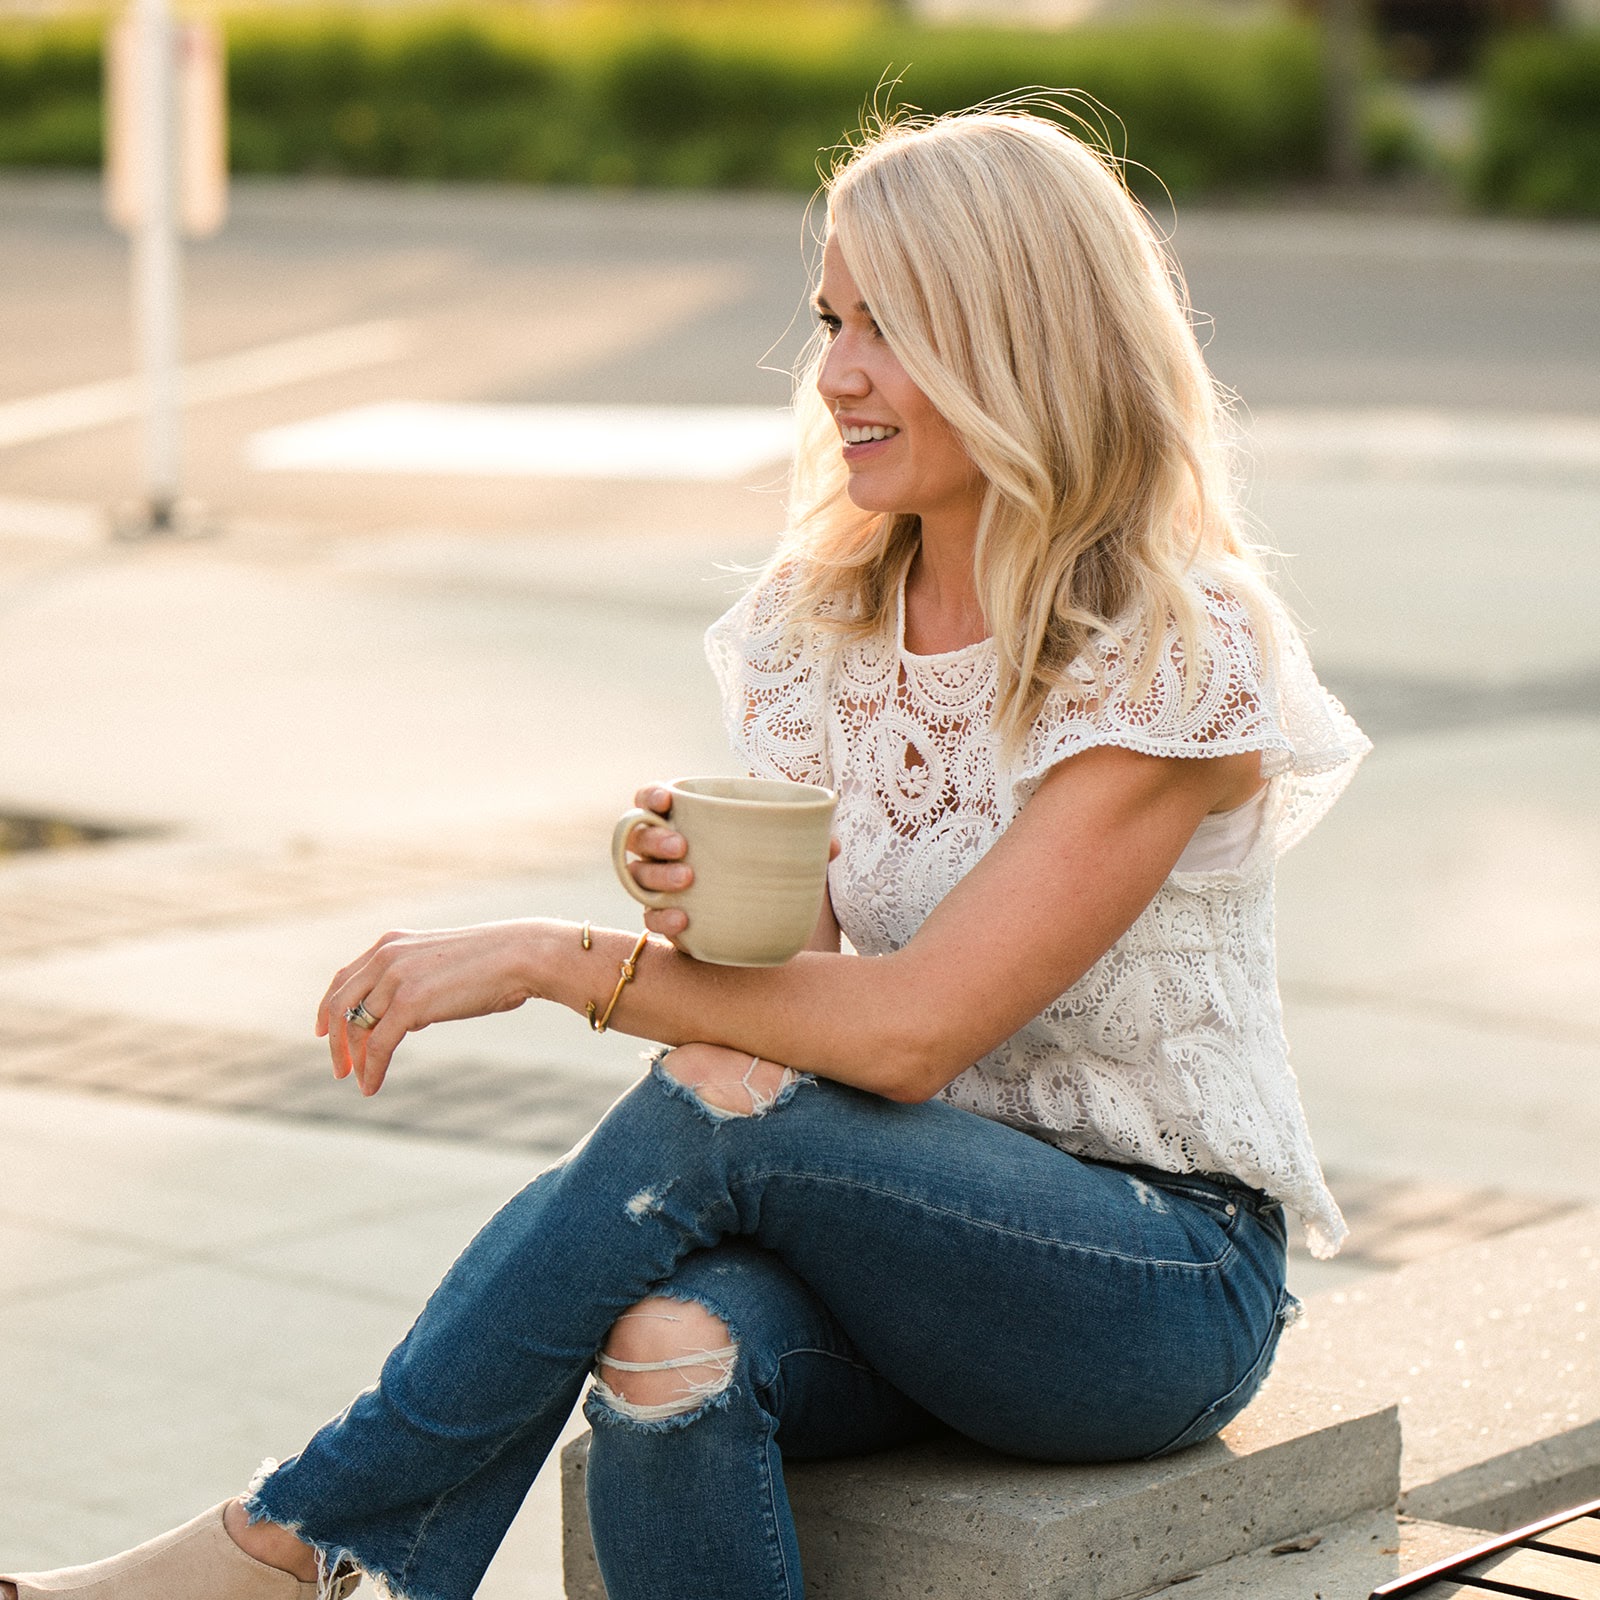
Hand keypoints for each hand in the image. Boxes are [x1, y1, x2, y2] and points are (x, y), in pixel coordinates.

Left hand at [316, 922, 537, 1096]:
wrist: (521, 955)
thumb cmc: (494, 963)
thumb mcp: (441, 965)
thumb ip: (415, 984)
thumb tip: (403, 1021)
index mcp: (391, 944)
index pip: (344, 979)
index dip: (329, 1008)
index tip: (323, 1032)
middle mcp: (386, 956)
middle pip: (340, 1003)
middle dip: (334, 1039)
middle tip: (339, 1068)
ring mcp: (396, 978)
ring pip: (357, 1027)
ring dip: (353, 1058)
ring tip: (357, 1081)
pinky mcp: (410, 1003)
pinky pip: (378, 1044)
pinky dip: (371, 1069)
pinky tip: (370, 1087)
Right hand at [625, 783, 841, 948]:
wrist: (765, 927)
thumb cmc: (767, 874)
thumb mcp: (786, 857)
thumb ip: (805, 845)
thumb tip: (832, 845)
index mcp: (688, 823)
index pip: (651, 802)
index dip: (650, 796)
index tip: (666, 800)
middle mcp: (665, 853)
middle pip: (639, 838)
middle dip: (655, 839)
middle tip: (683, 846)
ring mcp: (661, 888)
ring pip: (639, 877)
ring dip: (658, 876)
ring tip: (687, 879)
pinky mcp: (667, 922)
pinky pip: (651, 920)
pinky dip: (661, 919)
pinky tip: (682, 919)